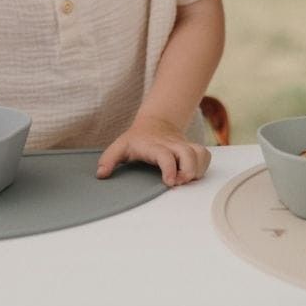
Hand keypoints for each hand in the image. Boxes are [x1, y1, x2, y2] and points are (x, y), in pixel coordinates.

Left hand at [96, 118, 210, 186]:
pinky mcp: (191, 149)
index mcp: (154, 146)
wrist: (156, 123)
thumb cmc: (137, 139)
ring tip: (186, 180)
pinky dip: (203, 166)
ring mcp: (183, 146)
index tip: (169, 182)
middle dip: (188, 171)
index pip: (165, 156)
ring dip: (197, 169)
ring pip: (199, 154)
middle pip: (188, 154)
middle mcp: (171, 145)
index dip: (170, 169)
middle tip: (179, 183)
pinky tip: (192, 174)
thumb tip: (101, 174)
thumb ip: (108, 160)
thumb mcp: (120, 146)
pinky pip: (205, 156)